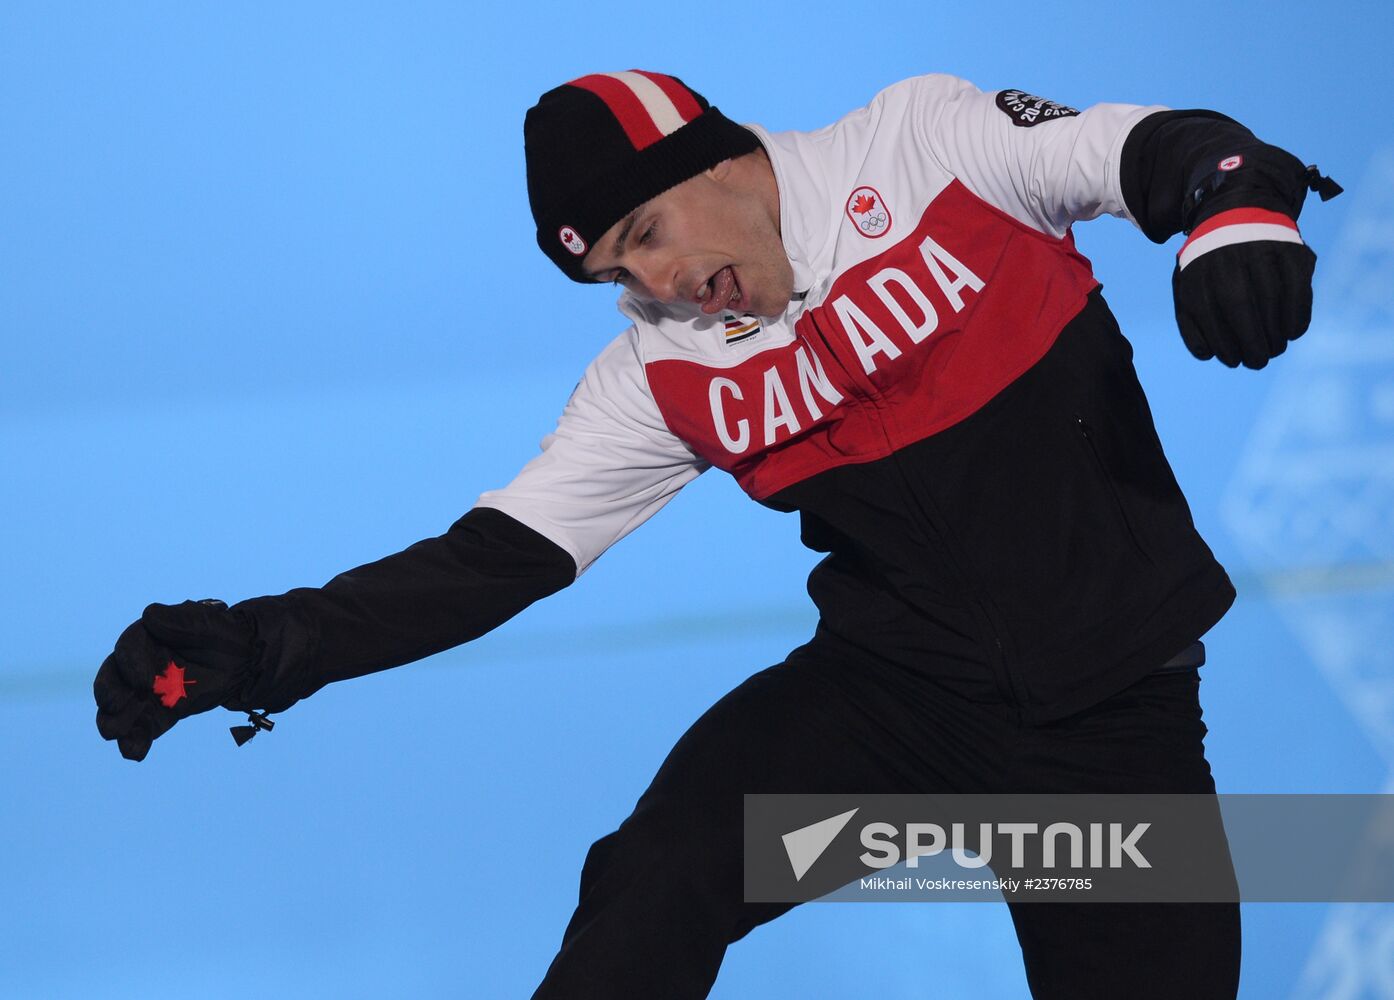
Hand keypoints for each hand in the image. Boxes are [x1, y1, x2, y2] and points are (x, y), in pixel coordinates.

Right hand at [94, 599, 255, 760]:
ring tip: (115, 735)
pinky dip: (137, 740)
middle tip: (113, 706)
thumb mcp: (207, 623)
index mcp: (147, 638)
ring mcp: (149, 691)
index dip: (130, 665)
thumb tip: (149, 616)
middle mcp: (140, 665)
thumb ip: (180, 621)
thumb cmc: (223, 634)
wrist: (244, 659)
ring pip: (123, 708)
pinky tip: (135, 753)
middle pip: (113, 679)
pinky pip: (145, 727)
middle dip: (109, 693)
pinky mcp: (162, 712)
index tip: (144, 682)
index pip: (128, 649)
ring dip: (115, 721)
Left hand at [1172, 237, 1315, 369]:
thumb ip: (1190, 322)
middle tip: (1259, 360)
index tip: (1234, 360)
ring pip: (1271, 299)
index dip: (1226, 347)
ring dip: (1276, 334)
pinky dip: (1298, 315)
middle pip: (1241, 308)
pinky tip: (1293, 332)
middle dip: (1253, 344)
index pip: (1211, 319)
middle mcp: (1227, 260)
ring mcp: (1260, 252)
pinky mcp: (1289, 250)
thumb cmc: (1208, 266)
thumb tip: (1206, 355)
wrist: (1234, 211)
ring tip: (1276, 348)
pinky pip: (1298, 287)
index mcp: (1199, 274)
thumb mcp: (1188, 288)